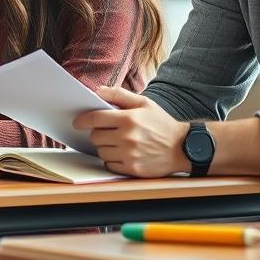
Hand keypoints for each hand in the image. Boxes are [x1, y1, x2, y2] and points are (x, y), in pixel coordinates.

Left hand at [73, 87, 189, 176]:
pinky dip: (112, 160)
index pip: (95, 118)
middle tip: (106, 132)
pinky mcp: (132, 168)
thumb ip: (119, 95)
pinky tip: (123, 154)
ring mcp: (129, 154)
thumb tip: (98, 91)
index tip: (77, 122)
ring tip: (118, 143)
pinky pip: (109, 165)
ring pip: (101, 151)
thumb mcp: (144, 103)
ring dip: (105, 147)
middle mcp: (128, 137)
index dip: (83, 120)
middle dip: (97, 133)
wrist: (182, 147)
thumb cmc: (161, 123)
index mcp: (129, 118)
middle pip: (96, 136)